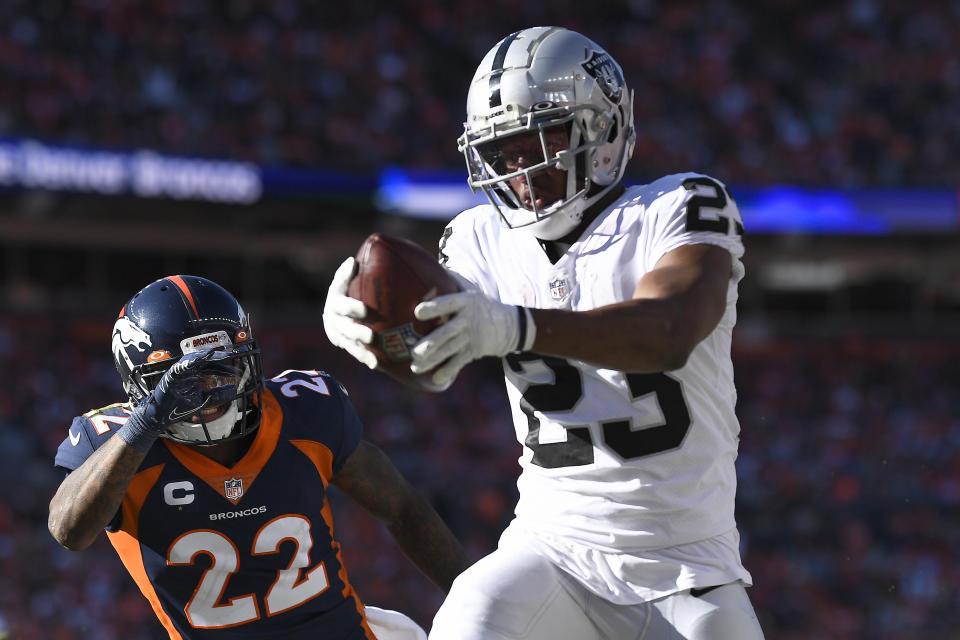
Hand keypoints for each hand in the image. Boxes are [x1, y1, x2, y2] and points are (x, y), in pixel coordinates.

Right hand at [117, 350, 237, 451]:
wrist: (161, 416)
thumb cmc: (179, 407)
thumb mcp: (204, 400)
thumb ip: (218, 395)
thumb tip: (234, 389)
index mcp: (195, 375)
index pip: (212, 368)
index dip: (224, 369)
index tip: (236, 372)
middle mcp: (188, 372)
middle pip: (204, 360)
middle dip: (217, 357)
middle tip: (230, 356)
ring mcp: (178, 373)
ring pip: (192, 359)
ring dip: (203, 356)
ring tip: (215, 354)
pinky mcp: (170, 377)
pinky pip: (179, 367)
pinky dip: (188, 363)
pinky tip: (197, 360)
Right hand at [322, 257, 377, 368]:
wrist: (345, 304)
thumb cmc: (352, 285)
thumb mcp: (347, 277)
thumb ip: (348, 273)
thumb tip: (353, 262)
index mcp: (335, 300)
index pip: (341, 304)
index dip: (351, 308)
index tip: (364, 310)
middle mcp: (333, 319)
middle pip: (344, 328)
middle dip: (356, 333)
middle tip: (371, 337)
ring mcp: (339, 334)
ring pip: (348, 345)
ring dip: (360, 353)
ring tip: (373, 361)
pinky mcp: (346, 344)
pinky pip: (356, 353)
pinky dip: (365, 359)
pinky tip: (377, 365)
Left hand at [410, 291, 534, 387]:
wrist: (509, 325)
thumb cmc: (480, 304)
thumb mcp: (470, 288)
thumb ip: (451, 279)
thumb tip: (426, 265)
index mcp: (465, 301)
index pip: (449, 303)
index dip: (434, 307)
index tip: (417, 312)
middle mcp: (468, 319)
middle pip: (448, 332)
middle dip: (431, 343)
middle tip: (415, 351)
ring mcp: (471, 337)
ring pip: (450, 350)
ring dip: (433, 360)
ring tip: (416, 367)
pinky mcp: (474, 351)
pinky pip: (459, 362)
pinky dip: (448, 371)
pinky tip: (436, 379)